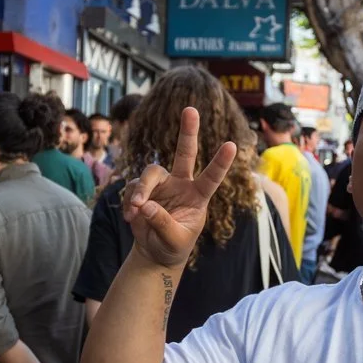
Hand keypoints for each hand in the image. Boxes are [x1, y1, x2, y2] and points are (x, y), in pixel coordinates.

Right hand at [122, 104, 236, 270]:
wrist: (155, 252)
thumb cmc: (174, 246)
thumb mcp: (175, 239)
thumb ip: (162, 223)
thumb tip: (145, 205)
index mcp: (198, 196)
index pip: (212, 177)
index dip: (221, 162)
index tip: (232, 145)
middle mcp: (182, 184)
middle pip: (185, 153)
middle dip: (188, 131)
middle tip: (190, 110)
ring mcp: (162, 184)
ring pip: (151, 172)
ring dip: (141, 190)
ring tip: (136, 209)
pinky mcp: (143, 189)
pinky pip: (134, 188)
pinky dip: (130, 202)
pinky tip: (131, 217)